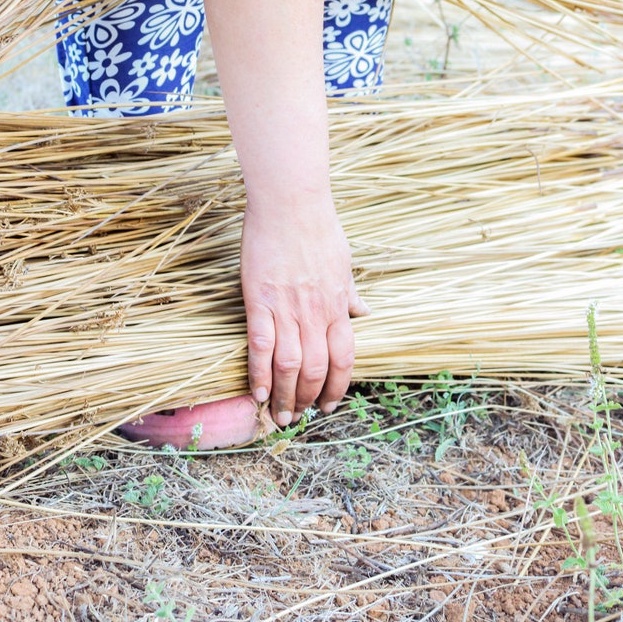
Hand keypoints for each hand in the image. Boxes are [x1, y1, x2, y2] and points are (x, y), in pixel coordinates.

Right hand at [240, 199, 368, 425]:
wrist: (291, 202)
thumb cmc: (318, 226)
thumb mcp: (343, 261)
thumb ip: (350, 293)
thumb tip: (365, 312)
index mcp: (338, 305)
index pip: (343, 358)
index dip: (337, 386)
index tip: (328, 404)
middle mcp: (316, 313)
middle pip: (315, 369)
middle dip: (307, 399)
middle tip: (297, 418)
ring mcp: (288, 308)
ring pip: (289, 365)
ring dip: (285, 395)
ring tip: (279, 415)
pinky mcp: (260, 299)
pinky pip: (261, 344)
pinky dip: (259, 373)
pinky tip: (257, 391)